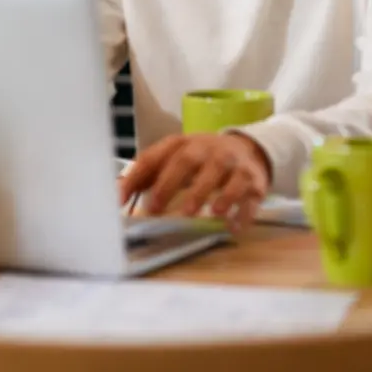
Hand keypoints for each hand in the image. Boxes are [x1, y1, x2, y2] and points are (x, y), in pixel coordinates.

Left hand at [120, 132, 271, 231]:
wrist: (248, 148)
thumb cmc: (202, 159)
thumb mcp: (175, 159)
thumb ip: (147, 176)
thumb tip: (117, 196)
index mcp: (184, 144)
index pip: (156, 156)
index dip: (138, 176)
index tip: (121, 199)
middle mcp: (209, 150)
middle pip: (189, 161)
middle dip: (172, 183)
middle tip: (158, 207)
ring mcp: (234, 164)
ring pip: (226, 175)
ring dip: (217, 194)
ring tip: (210, 213)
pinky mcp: (255, 182)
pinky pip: (251, 196)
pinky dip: (243, 211)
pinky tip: (233, 226)